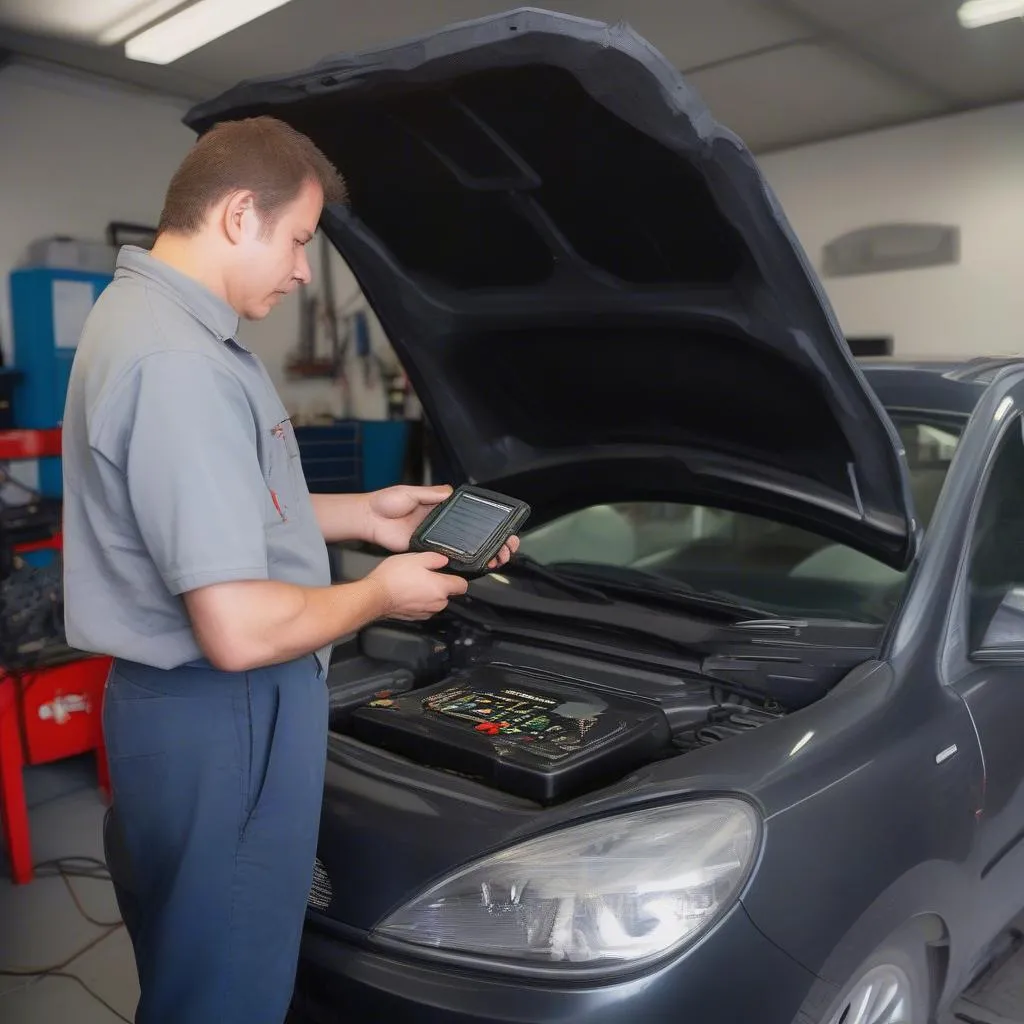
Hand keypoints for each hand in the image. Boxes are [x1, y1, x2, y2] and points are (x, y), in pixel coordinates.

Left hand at [364, 485, 520, 568]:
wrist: (369, 518)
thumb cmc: (387, 502)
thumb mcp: (410, 492)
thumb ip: (431, 493)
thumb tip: (451, 491)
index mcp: (439, 509)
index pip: (468, 516)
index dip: (487, 524)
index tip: (504, 528)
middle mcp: (440, 525)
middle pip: (471, 535)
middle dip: (493, 542)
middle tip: (507, 548)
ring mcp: (433, 539)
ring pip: (462, 548)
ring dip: (481, 554)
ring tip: (498, 559)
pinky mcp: (424, 550)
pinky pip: (444, 557)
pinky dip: (460, 562)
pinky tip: (476, 566)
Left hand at [365, 484, 452, 552]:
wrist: (369, 518)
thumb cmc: (384, 502)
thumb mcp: (409, 492)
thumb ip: (430, 492)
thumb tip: (450, 491)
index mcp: (428, 504)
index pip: (448, 506)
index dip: (456, 507)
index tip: (465, 507)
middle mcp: (428, 518)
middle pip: (448, 522)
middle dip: (454, 522)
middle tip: (460, 522)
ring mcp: (424, 532)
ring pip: (442, 536)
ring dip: (447, 535)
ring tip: (454, 533)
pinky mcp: (418, 544)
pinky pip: (431, 547)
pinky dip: (436, 547)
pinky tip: (442, 544)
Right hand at [367, 551, 468, 620]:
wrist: (375, 596)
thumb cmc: (394, 577)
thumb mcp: (415, 558)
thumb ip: (434, 558)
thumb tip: (444, 560)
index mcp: (441, 588)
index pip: (462, 586)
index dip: (457, 577)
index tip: (448, 573)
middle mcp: (437, 603)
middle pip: (448, 594)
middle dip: (440, 585)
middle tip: (425, 574)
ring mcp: (426, 612)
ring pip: (435, 602)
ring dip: (429, 594)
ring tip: (414, 583)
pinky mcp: (416, 617)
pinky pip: (424, 608)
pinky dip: (419, 601)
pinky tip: (407, 593)